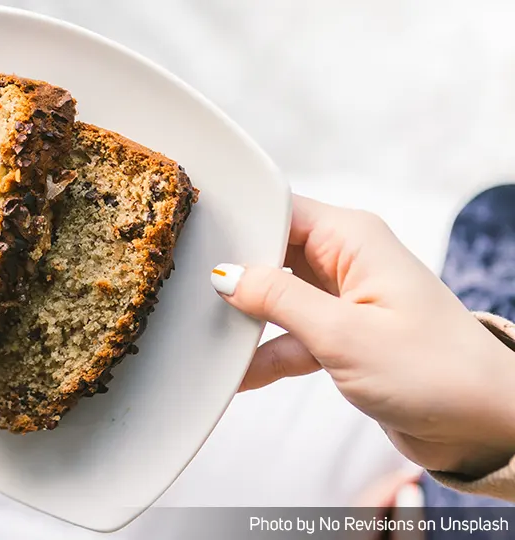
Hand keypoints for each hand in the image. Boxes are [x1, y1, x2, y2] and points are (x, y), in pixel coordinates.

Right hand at [211, 195, 514, 476]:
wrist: (484, 425)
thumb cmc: (435, 371)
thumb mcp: (343, 334)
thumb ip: (279, 300)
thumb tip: (226, 274)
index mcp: (353, 239)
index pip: (280, 211)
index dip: (238, 224)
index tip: (195, 242)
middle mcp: (348, 261)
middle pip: (272, 253)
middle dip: (233, 276)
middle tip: (188, 294)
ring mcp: (343, 300)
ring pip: (276, 298)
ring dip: (246, 323)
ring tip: (206, 340)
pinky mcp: (342, 336)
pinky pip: (289, 335)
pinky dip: (265, 355)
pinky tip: (235, 376)